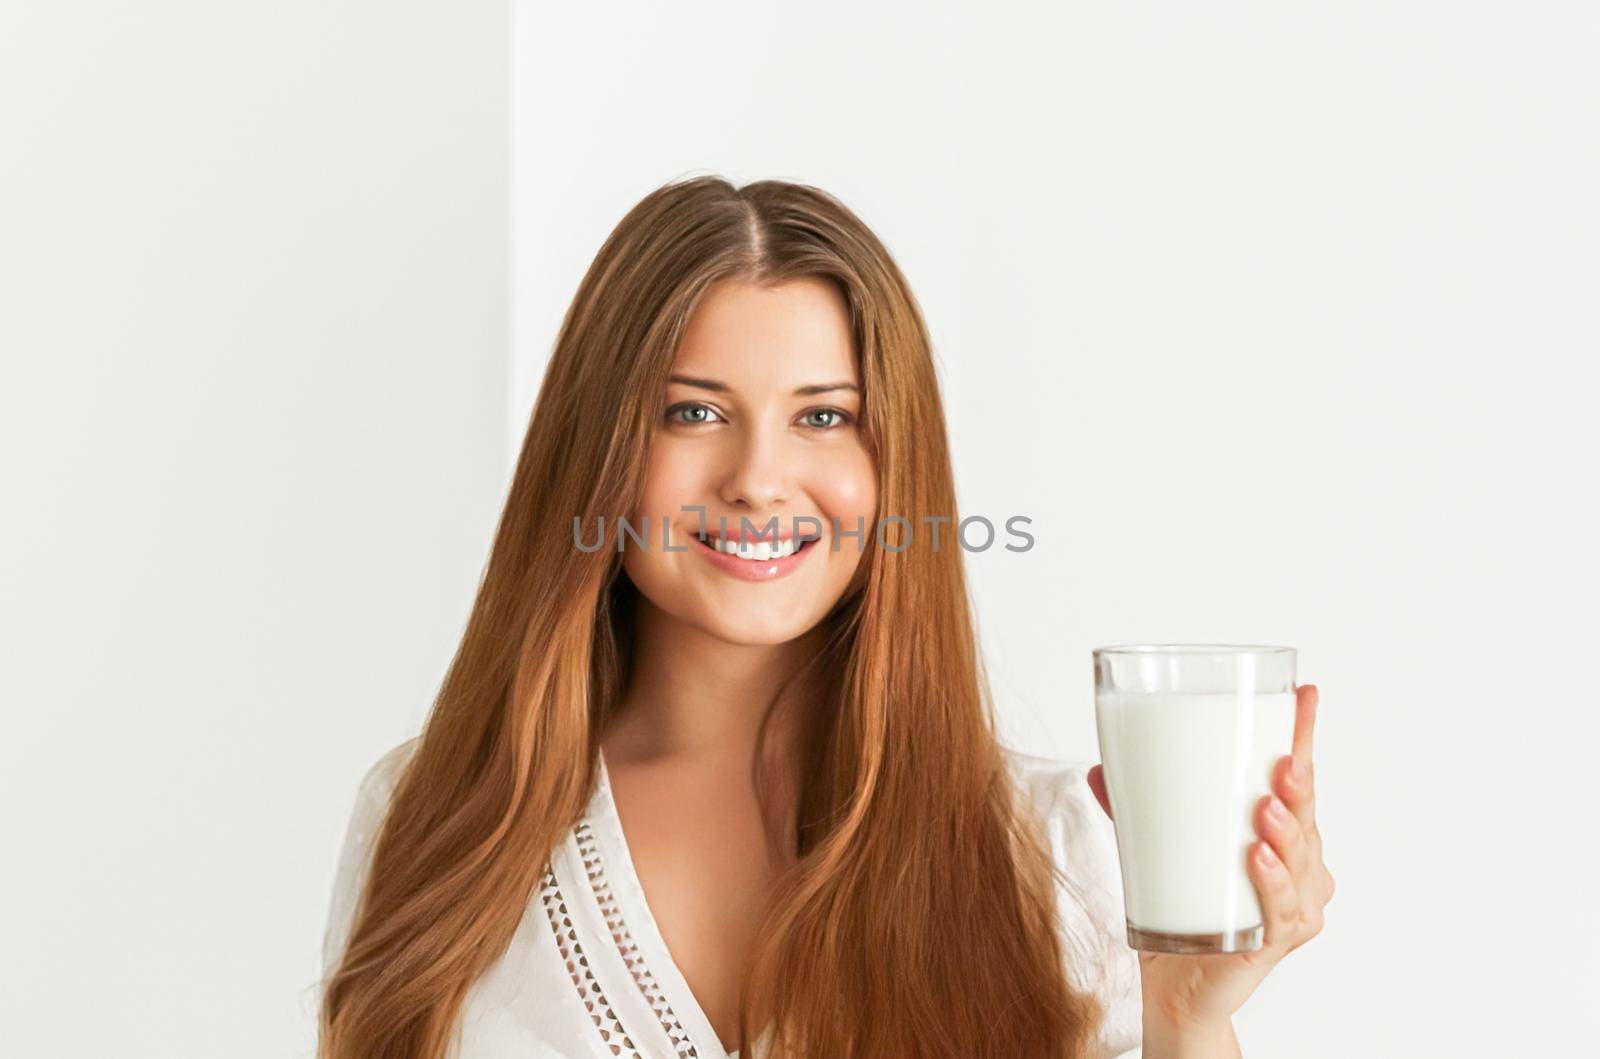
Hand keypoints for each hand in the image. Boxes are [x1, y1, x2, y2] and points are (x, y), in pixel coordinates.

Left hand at [1085, 684, 1335, 1034]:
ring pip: (1302, 862)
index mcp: (1279, 833)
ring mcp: (1293, 906)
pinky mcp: (1275, 942)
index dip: (1302, 735)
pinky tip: (1259, 859)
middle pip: (1307, 815)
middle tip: (1284, 758)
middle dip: (1299, 784)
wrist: (1177, 987)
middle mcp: (1298, 866)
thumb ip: (1132, 809)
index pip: (1296, 778)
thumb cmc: (1179, 910)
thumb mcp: (1156, 850)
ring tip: (1265, 808)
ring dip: (1286, 832)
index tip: (1305, 694)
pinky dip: (1272, 885)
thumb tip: (1098, 767)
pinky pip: (1283, 912)